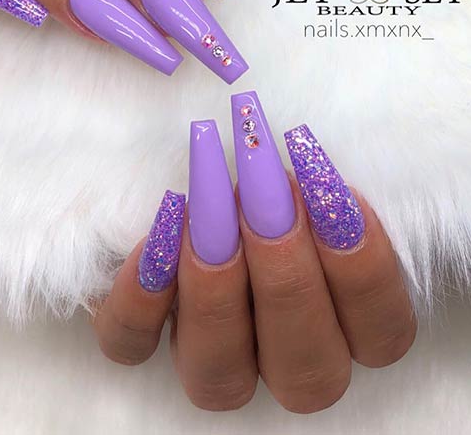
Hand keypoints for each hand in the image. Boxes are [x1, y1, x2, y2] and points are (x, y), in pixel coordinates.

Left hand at [92, 93, 415, 411]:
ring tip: (208, 210)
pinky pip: (133, 343)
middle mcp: (281, 352)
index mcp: (344, 317)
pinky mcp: (143, 332)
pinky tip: (161, 223)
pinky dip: (140, 295)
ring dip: (216, 292)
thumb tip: (336, 171)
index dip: (365, 270)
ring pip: (220, 377)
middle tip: (268, 194)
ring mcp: (211, 352)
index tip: (329, 185)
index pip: (381, 335)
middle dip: (287, 277)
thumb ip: (338, 182)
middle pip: (307, 370)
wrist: (202, 138)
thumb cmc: (277, 154)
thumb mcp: (319, 157)